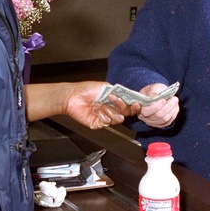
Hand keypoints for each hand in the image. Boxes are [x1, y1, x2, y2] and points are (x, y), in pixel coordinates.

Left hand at [25, 81, 139, 127]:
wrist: (73, 97)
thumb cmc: (86, 89)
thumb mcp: (106, 87)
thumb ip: (119, 91)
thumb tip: (131, 94)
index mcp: (115, 100)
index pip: (129, 105)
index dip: (134, 105)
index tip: (136, 103)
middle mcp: (112, 109)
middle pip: (126, 113)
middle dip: (122, 106)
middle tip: (113, 99)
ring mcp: (106, 116)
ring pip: (118, 119)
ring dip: (110, 110)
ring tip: (101, 105)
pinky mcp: (99, 123)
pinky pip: (107, 122)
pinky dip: (102, 116)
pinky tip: (95, 111)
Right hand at [137, 83, 178, 128]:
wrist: (157, 95)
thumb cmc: (153, 91)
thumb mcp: (152, 87)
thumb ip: (153, 91)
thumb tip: (155, 95)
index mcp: (139, 107)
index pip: (142, 110)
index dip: (152, 107)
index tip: (162, 100)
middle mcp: (144, 117)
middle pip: (157, 115)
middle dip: (167, 106)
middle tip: (174, 98)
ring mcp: (152, 122)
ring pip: (163, 119)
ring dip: (171, 110)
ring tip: (175, 101)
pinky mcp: (159, 124)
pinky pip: (168, 122)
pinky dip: (173, 114)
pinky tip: (175, 107)